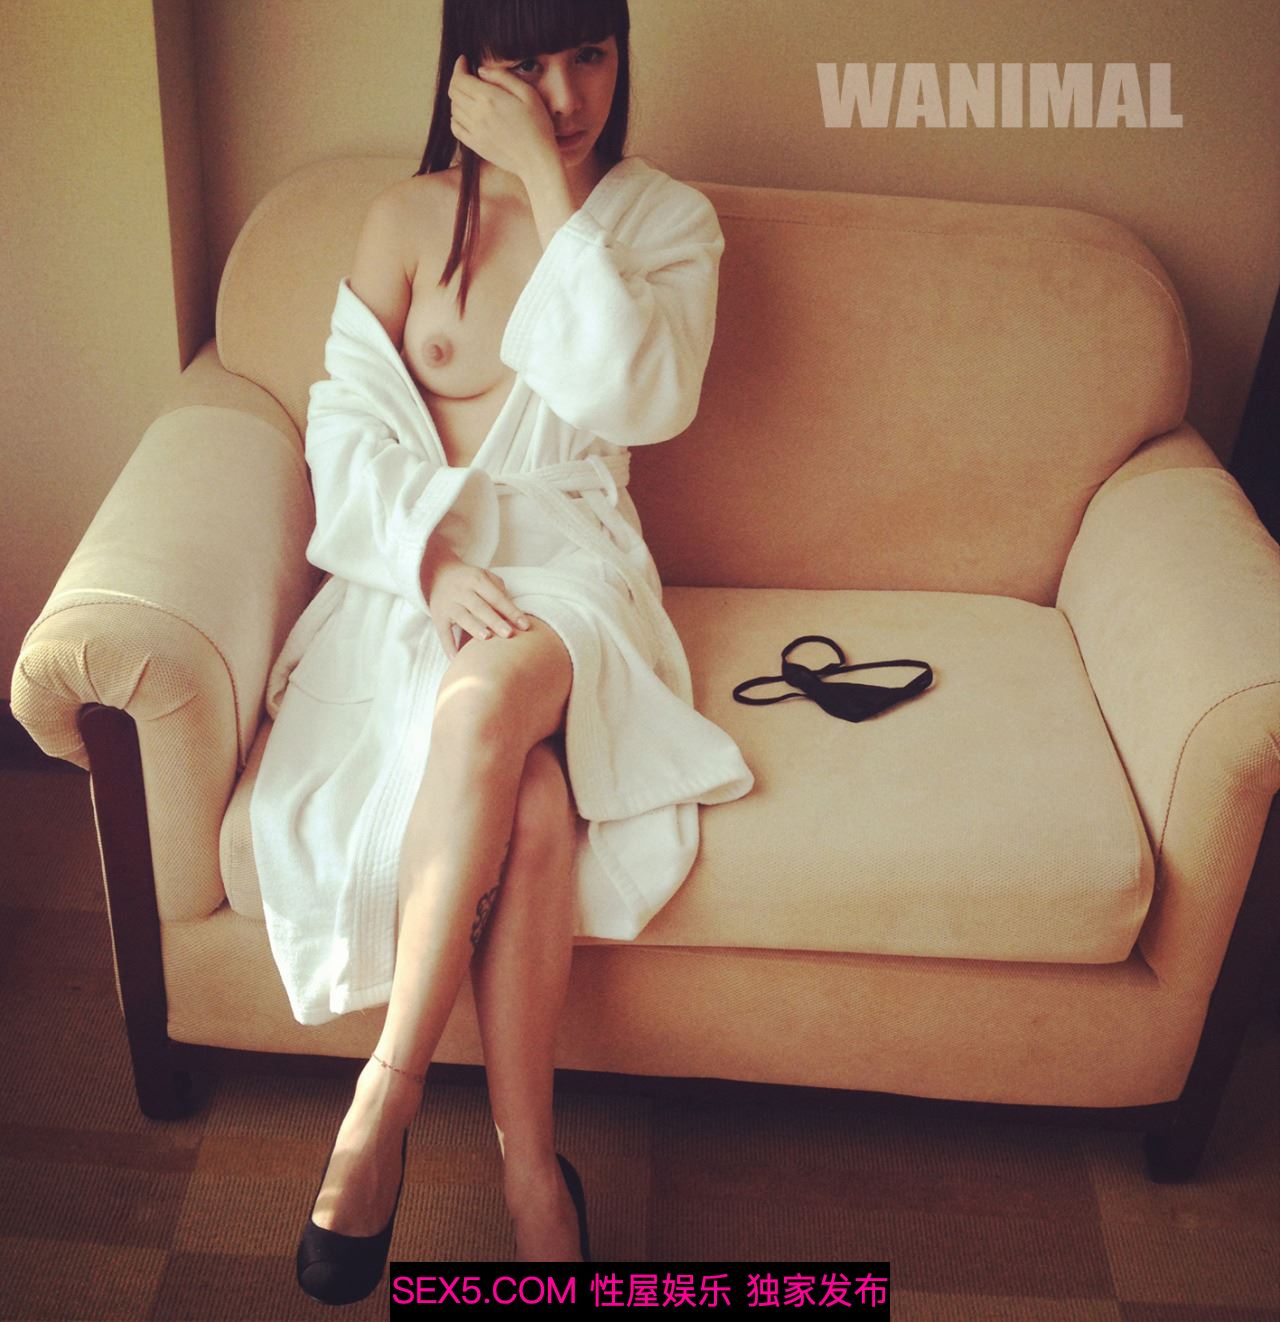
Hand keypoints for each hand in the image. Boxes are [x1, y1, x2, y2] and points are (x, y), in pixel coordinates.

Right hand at [421, 542, 531, 658]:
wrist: (437, 573)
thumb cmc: (470, 580)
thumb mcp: (484, 576)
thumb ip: (499, 591)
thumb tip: (513, 612)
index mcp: (477, 580)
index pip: (497, 597)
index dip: (511, 611)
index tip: (525, 625)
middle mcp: (462, 591)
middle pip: (480, 607)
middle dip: (495, 621)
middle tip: (509, 634)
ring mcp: (448, 604)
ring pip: (462, 617)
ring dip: (474, 628)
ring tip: (487, 638)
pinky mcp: (438, 617)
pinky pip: (443, 633)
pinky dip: (449, 646)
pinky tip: (456, 659)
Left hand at [448, 53, 559, 183]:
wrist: (537, 161)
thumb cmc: (538, 126)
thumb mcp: (528, 93)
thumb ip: (503, 77)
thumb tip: (481, 70)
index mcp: (489, 98)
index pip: (460, 78)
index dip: (459, 67)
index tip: (464, 61)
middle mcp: (478, 114)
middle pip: (454, 92)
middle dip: (458, 80)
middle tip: (467, 77)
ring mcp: (474, 131)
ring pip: (453, 109)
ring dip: (458, 99)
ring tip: (470, 96)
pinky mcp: (475, 145)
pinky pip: (455, 128)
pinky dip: (456, 118)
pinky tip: (467, 115)